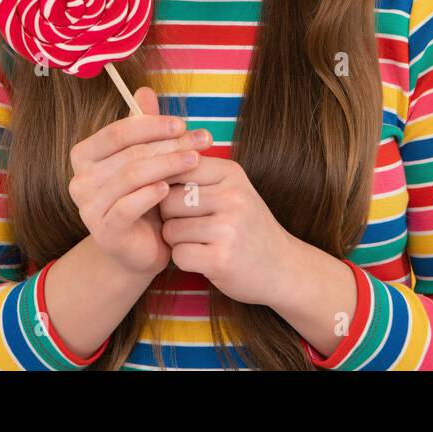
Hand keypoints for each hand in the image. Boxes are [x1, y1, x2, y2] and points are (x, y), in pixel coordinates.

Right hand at [67, 86, 213, 277]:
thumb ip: (143, 127)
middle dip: (169, 144)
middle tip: (201, 140)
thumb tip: (143, 90)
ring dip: (166, 165)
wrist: (141, 249)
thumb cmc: (144, 197)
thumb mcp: (146, 158)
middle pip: (129, 153)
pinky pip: (127, 207)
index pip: (118, 132)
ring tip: (194, 160)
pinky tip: (170, 188)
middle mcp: (80, 179)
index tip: (183, 124)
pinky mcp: (104, 231)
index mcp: (85, 155)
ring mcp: (89, 207)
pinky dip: (149, 195)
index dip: (152, 125)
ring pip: (130, 177)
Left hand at [156, 152, 297, 306]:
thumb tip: (149, 163)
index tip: (176, 200)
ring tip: (201, 243)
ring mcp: (228, 228)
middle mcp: (232, 196)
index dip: (166, 185)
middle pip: (167, 200)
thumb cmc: (247, 226)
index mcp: (231, 173)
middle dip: (170, 217)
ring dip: (177, 241)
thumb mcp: (232, 190)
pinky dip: (185, 260)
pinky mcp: (221, 259)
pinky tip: (205, 259)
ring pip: (170, 230)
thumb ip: (197, 175)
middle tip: (191, 226)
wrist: (283, 268)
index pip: (178, 167)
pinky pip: (178, 255)